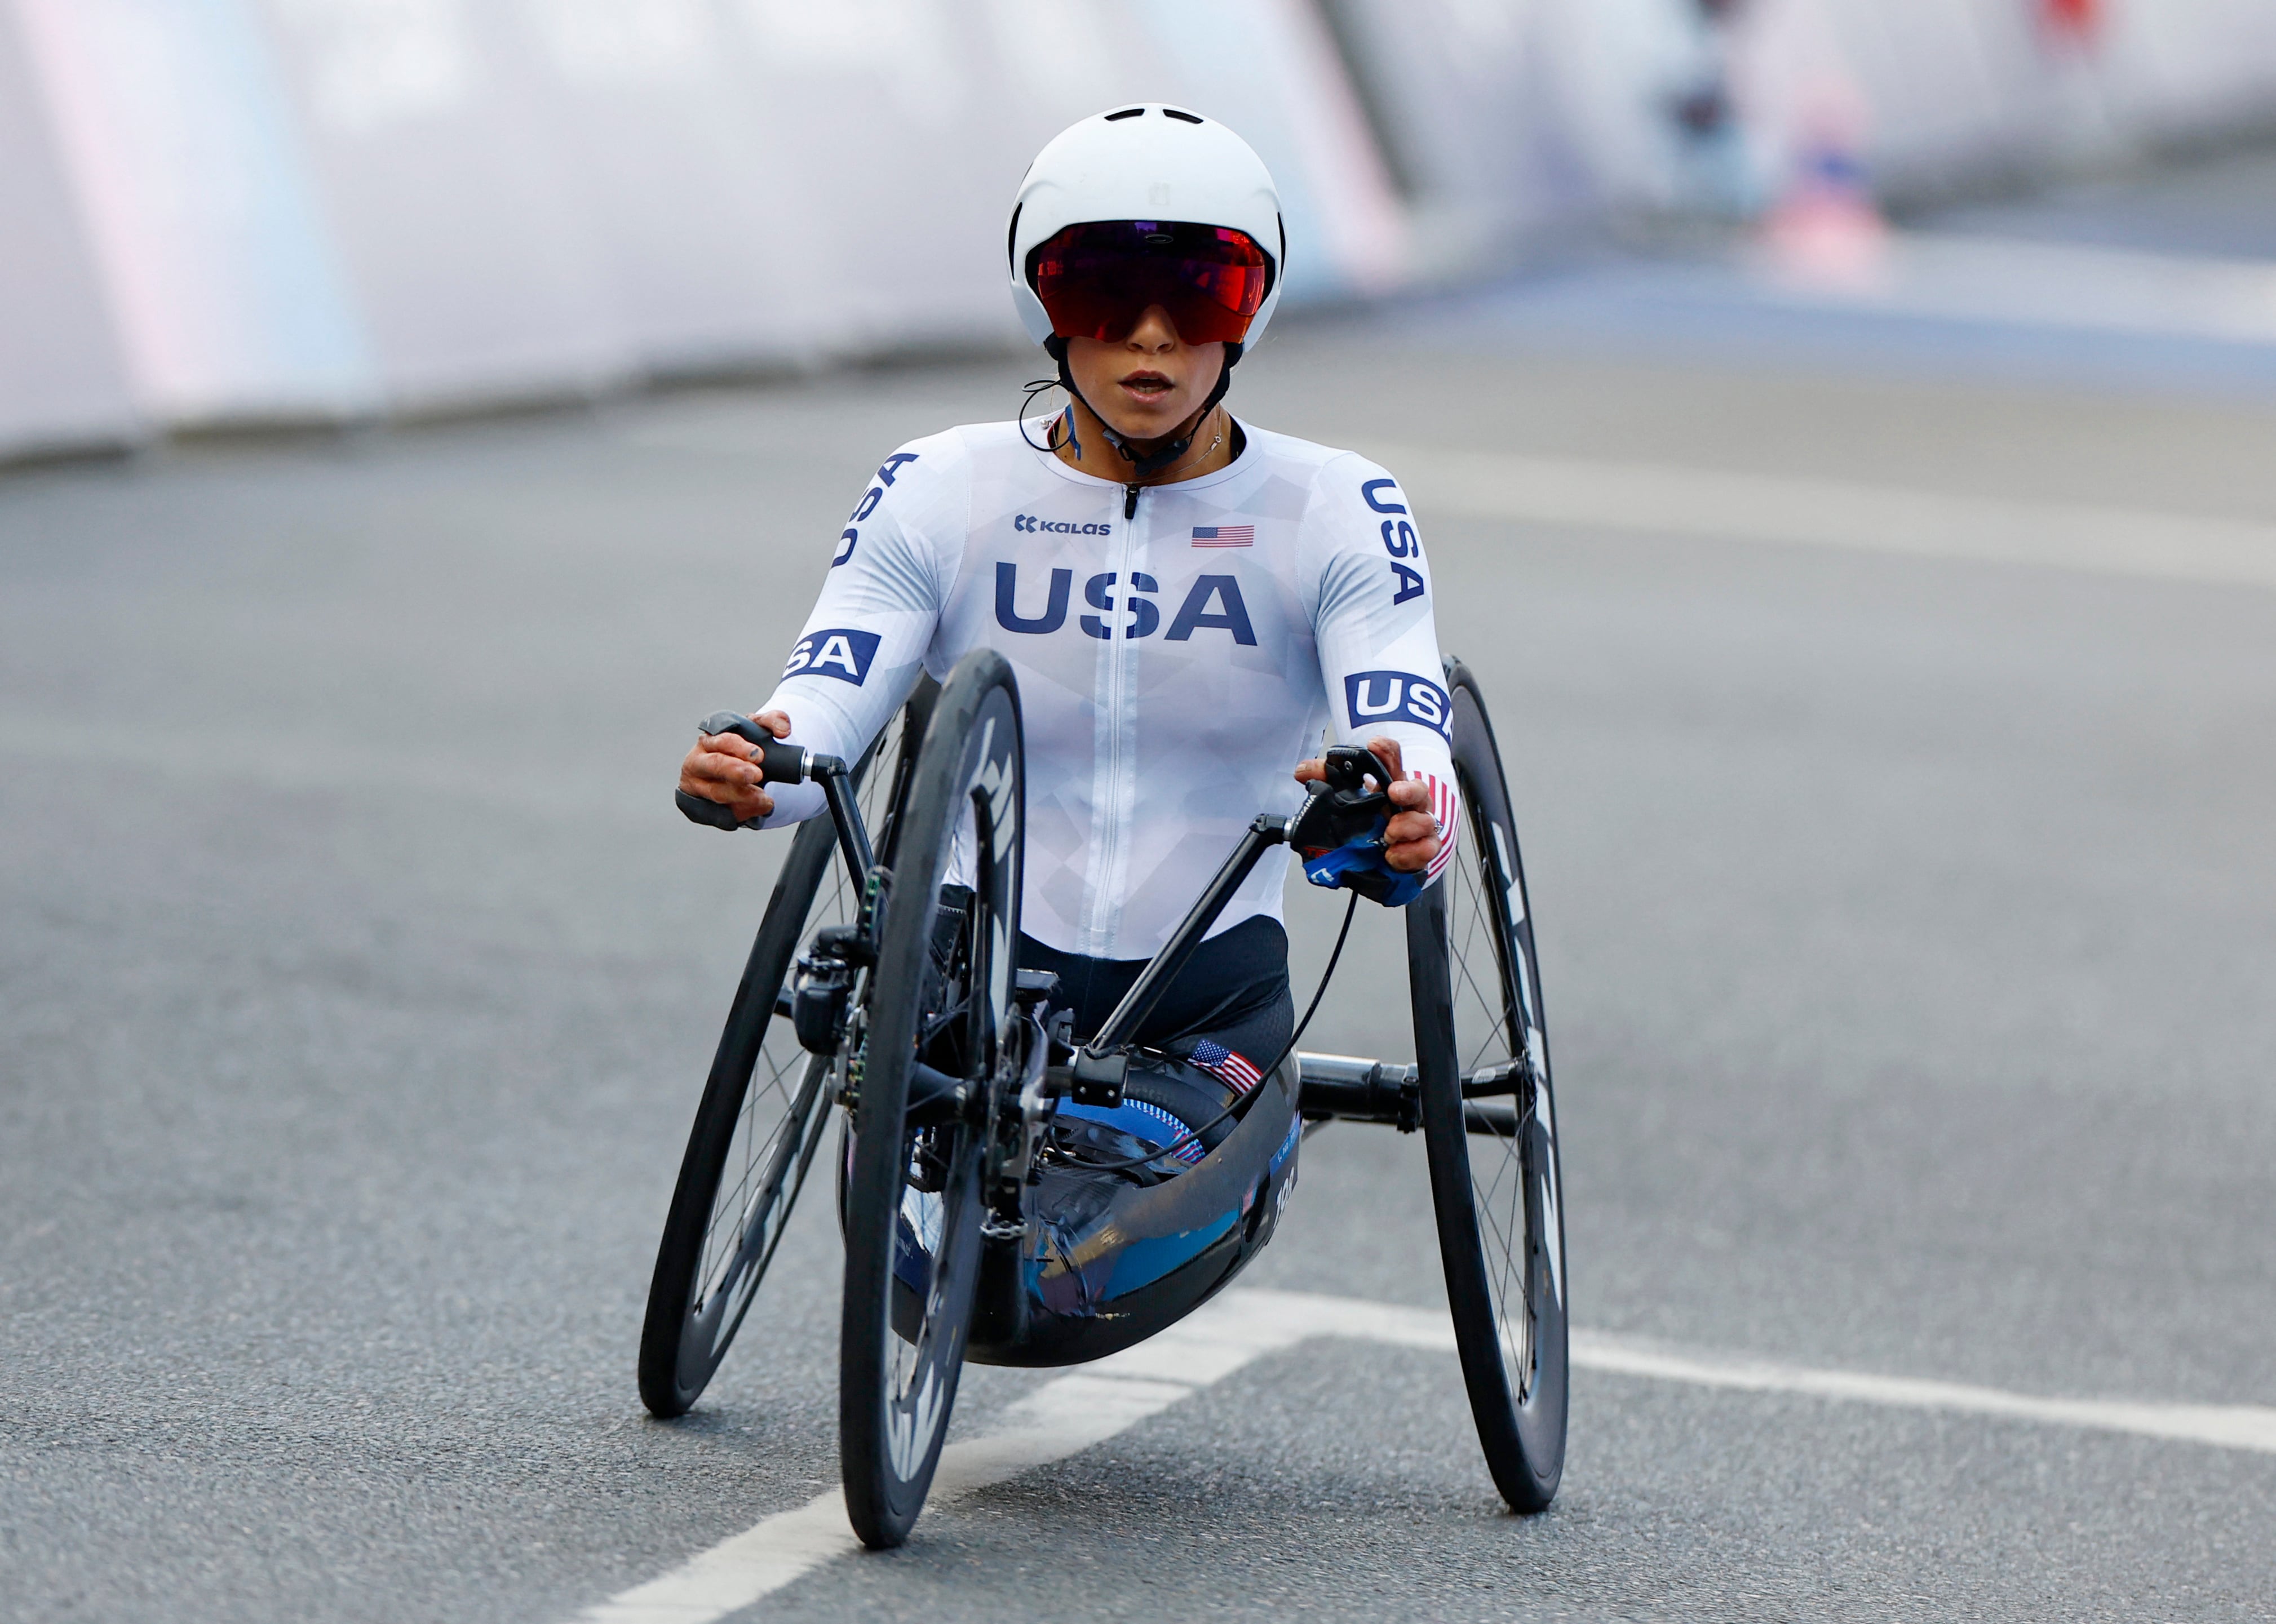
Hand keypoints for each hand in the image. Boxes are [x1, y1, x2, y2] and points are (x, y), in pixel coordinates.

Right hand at [679, 709, 790, 824]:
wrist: (731, 774)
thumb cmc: (739, 750)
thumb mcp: (755, 730)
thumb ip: (772, 722)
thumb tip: (783, 729)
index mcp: (711, 738)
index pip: (722, 738)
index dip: (739, 747)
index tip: (759, 755)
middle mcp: (698, 760)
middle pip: (714, 764)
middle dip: (736, 771)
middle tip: (757, 775)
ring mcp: (696, 784)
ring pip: (716, 792)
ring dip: (742, 796)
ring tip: (764, 799)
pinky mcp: (698, 806)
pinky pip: (718, 812)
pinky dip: (739, 813)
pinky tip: (756, 810)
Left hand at [1292, 736, 1441, 872]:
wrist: (1382, 854)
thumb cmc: (1369, 820)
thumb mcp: (1344, 798)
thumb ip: (1324, 780)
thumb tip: (1302, 771)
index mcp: (1390, 783)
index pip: (1393, 759)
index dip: (1387, 750)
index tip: (1375, 746)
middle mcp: (1409, 803)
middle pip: (1418, 788)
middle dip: (1408, 789)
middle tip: (1394, 793)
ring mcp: (1419, 826)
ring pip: (1425, 821)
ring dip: (1407, 827)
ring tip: (1388, 834)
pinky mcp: (1422, 850)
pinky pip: (1426, 849)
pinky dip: (1410, 853)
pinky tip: (1393, 855)